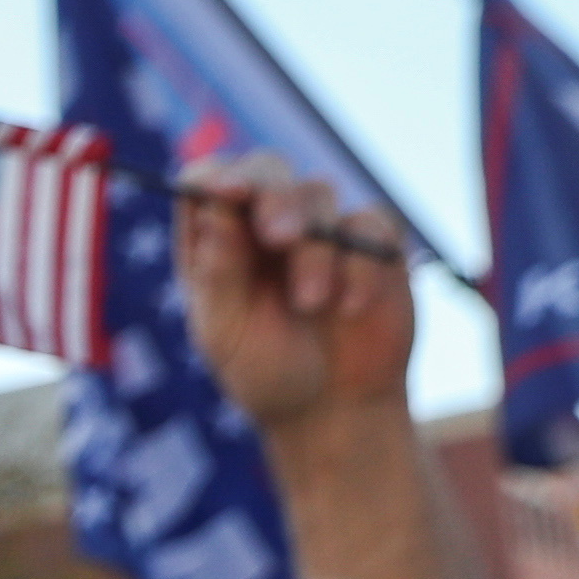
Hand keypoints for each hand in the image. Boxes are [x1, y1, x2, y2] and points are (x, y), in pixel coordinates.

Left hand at [175, 152, 417, 434]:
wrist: (334, 409)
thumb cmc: (265, 371)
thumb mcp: (225, 333)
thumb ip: (219, 271)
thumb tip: (214, 207)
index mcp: (215, 240)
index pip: (205, 182)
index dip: (216, 177)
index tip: (227, 191)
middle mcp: (263, 223)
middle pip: (266, 169)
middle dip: (273, 197)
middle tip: (280, 238)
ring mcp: (321, 226)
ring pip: (319, 196)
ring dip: (315, 252)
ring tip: (312, 305)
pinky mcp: (373, 240)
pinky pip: (372, 223)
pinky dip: (362, 263)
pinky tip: (352, 307)